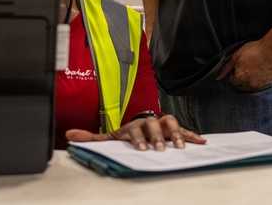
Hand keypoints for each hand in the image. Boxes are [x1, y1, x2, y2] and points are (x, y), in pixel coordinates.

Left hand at [65, 114, 205, 150]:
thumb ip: (92, 138)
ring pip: (171, 124)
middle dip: (158, 137)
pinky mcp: (174, 128)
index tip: (141, 149)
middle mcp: (149, 122)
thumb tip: (70, 135)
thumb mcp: (110, 136)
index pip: (136, 130)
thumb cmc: (128, 133)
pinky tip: (201, 141)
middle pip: (155, 125)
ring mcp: (163, 124)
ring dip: (177, 134)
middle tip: (160, 148)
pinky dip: (193, 134)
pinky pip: (185, 129)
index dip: (138, 138)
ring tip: (180, 146)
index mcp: (134, 125)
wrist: (143, 123)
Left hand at [216, 41, 271, 90]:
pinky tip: (261, 72)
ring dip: (251, 80)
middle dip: (243, 78)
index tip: (241, 65)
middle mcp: (248, 85)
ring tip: (255, 69)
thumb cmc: (254, 50)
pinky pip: (260, 86)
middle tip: (249, 67)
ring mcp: (258, 86)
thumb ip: (226, 67)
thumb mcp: (237, 55)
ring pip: (251, 86)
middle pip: (242, 84)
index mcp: (239, 78)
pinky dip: (259, 81)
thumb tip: (217, 77)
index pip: (233, 79)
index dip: (236, 72)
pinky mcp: (267, 85)